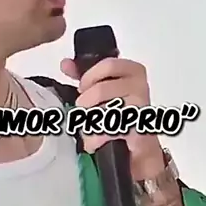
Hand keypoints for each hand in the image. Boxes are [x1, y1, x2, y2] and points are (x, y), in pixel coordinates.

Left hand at [60, 57, 164, 180]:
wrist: (138, 140)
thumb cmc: (120, 110)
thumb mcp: (102, 86)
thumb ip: (84, 73)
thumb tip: (66, 64)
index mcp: (133, 70)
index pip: (108, 66)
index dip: (89, 77)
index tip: (83, 86)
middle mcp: (140, 86)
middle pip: (100, 90)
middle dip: (86, 101)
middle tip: (85, 107)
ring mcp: (140, 107)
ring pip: (101, 112)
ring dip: (90, 123)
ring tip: (92, 125)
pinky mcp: (137, 128)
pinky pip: (106, 131)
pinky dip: (95, 138)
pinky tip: (96, 140)